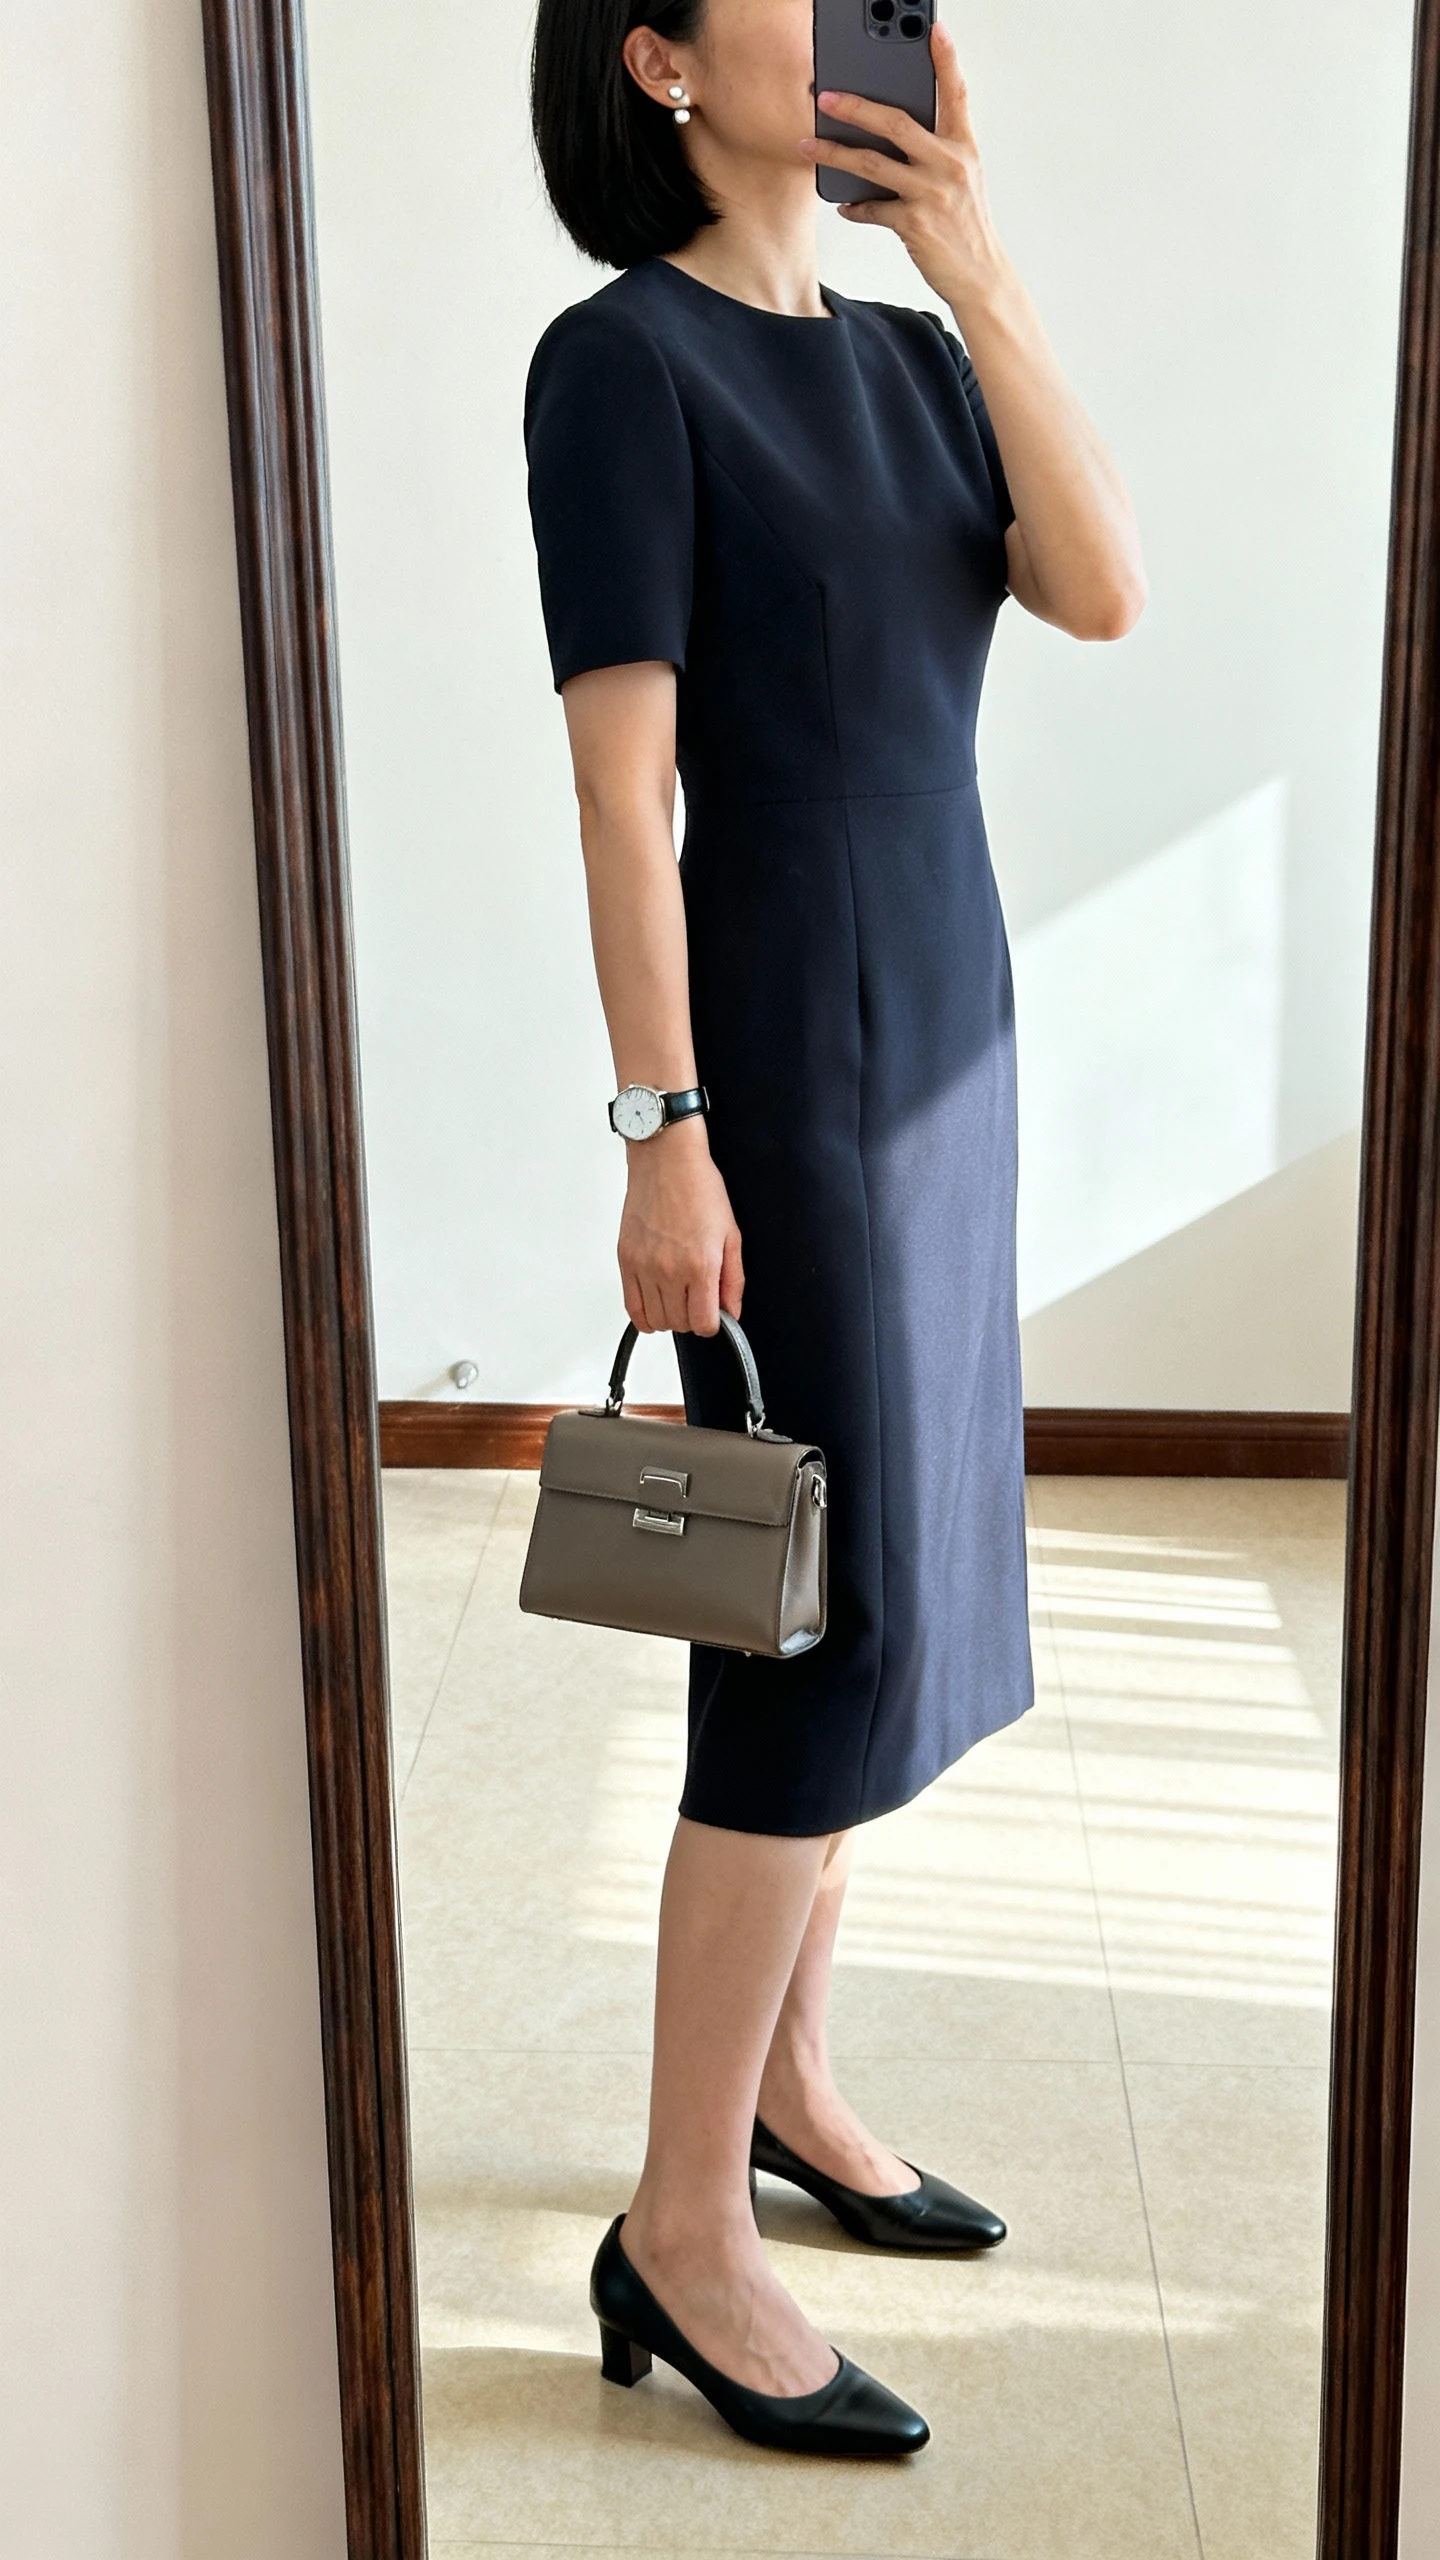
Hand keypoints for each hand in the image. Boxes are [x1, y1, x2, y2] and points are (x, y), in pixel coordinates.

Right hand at [619, 1117, 744, 1336]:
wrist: (666, 1160)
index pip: (704, 1324)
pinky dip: (644, 1315)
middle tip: (697, 1301)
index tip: (714, 1313)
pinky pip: (631, 1307)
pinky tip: (655, 1305)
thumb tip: (731, 1312)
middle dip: (692, 1319)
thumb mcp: (731, 1234)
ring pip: (655, 1320)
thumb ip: (733, 1279)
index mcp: (701, 1265)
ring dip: (669, 1317)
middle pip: (680, 1325)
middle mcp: (670, 1270)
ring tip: (677, 1299)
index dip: (713, 1324)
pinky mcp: (625, 1259)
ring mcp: (644, 1266)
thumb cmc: (700, 1188)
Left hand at [803, 22, 1006, 320]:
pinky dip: (854, 207)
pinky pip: (872, 208)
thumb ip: (937, 151)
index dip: (945, 59)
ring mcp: (931, 193)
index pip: (955, 93)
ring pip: (872, 163)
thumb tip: (892, 134)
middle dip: (855, 107)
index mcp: (963, 146)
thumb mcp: (963, 179)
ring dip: (834, 153)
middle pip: (895, 122)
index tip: (932, 29)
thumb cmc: (967, 226)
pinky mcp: (914, 223)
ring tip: (809, 144)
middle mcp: (949, 164)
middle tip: (826, 96)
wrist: (980, 276)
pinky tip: (845, 205)